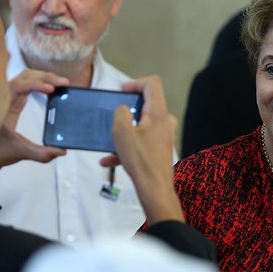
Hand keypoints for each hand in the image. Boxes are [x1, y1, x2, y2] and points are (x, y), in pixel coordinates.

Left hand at [0, 70, 68, 192]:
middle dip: (45, 77)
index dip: (36, 84)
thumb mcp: (20, 153)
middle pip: (24, 77)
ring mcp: (7, 98)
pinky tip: (50, 89)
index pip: (19, 86)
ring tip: (59, 84)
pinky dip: (39, 83)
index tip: (51, 90)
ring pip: (25, 78)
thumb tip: (61, 151)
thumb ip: (41, 154)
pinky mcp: (13, 102)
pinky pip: (26, 85)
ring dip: (43, 78)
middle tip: (63, 83)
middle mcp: (2, 99)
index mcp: (0, 107)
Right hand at [100, 75, 182, 224]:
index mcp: (159, 112)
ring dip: (123, 131)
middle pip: (146, 104)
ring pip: (141, 125)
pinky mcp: (160, 149)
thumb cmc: (140, 159)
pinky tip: (107, 160)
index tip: (121, 91)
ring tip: (107, 140)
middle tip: (112, 115)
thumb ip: (120, 113)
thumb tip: (123, 109)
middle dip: (127, 109)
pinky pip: (141, 142)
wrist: (155, 189)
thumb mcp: (121, 132)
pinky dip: (126, 147)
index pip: (152, 84)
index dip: (135, 82)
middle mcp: (165, 121)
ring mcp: (164, 135)